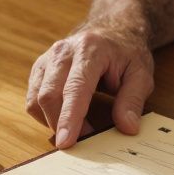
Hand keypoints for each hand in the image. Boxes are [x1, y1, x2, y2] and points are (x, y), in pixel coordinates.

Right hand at [26, 26, 154, 148]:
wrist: (111, 31)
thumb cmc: (126, 53)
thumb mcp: (141, 74)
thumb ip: (133, 100)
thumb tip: (127, 127)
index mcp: (90, 50)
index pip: (74, 88)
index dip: (69, 117)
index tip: (66, 142)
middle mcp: (63, 52)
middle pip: (48, 95)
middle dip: (59, 125)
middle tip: (78, 143)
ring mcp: (47, 59)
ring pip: (35, 99)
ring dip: (51, 122)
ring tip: (75, 129)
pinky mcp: (39, 69)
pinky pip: (32, 99)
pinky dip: (44, 115)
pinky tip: (64, 117)